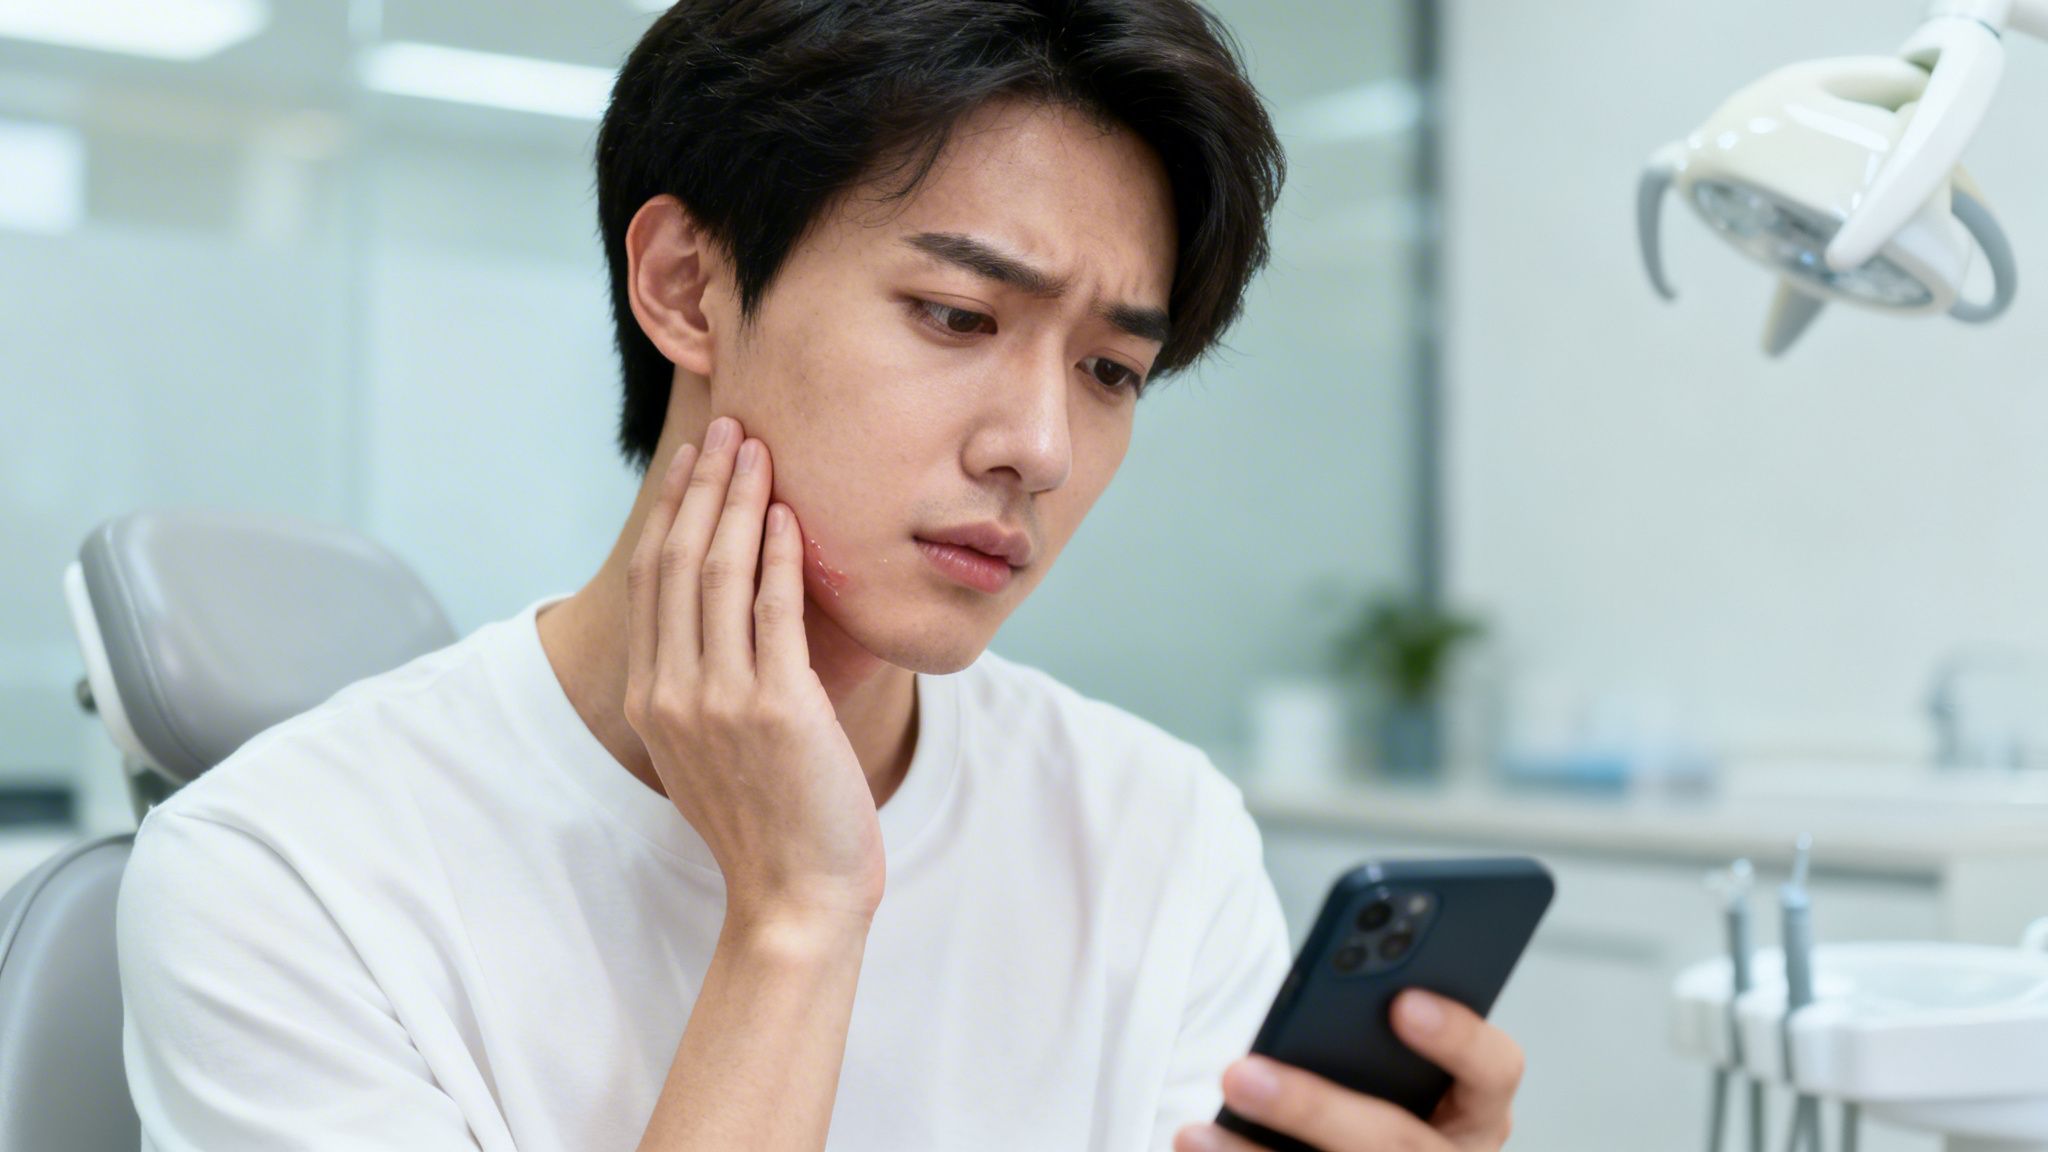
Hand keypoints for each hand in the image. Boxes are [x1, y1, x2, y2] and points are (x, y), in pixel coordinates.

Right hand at [623, 415, 885, 927]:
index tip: (695, 459)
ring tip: (759, 449)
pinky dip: (779, 555)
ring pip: (718, 574)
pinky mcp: (777, 709)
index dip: (673, 510)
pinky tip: (789, 514)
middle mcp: (672, 693)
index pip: (653, 581)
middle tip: (729, 427)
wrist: (794, 898)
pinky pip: (774, 612)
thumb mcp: (709, 752)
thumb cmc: (767, 826)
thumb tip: (718, 624)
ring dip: (739, 502)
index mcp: (649, 700)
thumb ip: (701, 689)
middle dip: (703, 485)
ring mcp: (720, 701)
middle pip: (678, 562)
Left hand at [1175, 990, 1524, 1151]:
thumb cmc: (1382, 1094)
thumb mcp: (1395, 1062)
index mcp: (1477, 1110)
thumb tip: (1327, 983)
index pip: (1495, 1069)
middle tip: (1240, 1072)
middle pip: (1394, 1142)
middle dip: (1314, 1108)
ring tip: (1193, 1131)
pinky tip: (1195, 1145)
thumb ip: (1373, 1026)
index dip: (1458, 1038)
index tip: (1403, 1002)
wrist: (1360, 1146)